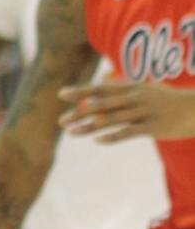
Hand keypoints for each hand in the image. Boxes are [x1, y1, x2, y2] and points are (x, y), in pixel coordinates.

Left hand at [59, 80, 194, 142]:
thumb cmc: (167, 100)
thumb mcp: (145, 90)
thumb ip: (124, 91)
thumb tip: (101, 89)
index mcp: (131, 87)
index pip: (100, 89)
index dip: (81, 92)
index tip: (61, 95)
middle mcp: (135, 98)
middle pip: (102, 105)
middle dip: (79, 113)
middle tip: (61, 121)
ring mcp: (145, 112)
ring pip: (112, 119)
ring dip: (89, 126)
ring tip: (72, 132)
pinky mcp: (154, 127)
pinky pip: (129, 132)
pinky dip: (112, 136)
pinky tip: (98, 141)